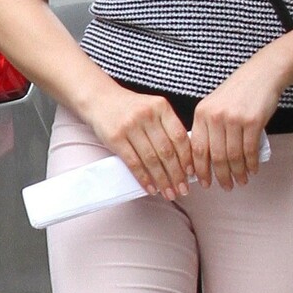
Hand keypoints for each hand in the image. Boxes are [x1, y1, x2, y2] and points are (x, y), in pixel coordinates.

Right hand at [79, 80, 193, 199]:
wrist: (100, 99)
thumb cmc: (130, 108)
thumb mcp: (153, 109)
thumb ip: (167, 128)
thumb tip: (184, 159)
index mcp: (161, 107)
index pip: (179, 137)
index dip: (187, 158)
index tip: (192, 174)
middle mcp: (147, 115)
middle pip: (167, 151)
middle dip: (177, 175)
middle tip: (183, 189)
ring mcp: (130, 126)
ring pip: (151, 159)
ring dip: (162, 180)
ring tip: (169, 193)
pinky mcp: (116, 137)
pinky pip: (133, 163)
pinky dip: (144, 178)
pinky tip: (151, 188)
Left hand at [190, 60, 281, 189]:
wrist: (262, 74)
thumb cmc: (238, 91)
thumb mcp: (214, 105)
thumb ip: (207, 127)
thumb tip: (203, 159)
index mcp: (201, 114)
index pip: (197, 149)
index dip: (200, 170)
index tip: (204, 183)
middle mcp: (215, 117)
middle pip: (216, 156)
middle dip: (221, 176)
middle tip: (226, 187)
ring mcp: (234, 119)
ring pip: (233, 156)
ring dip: (238, 173)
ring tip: (241, 181)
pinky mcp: (253, 121)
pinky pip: (250, 150)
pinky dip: (251, 164)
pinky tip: (252, 170)